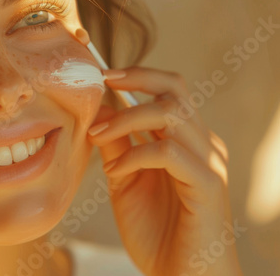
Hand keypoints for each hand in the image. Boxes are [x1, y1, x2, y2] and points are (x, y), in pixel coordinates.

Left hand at [87, 66, 242, 275]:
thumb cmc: (156, 231)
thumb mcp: (126, 180)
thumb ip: (117, 145)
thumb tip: (100, 111)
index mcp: (184, 140)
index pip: (168, 91)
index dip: (137, 75)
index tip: (102, 74)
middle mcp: (201, 144)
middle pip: (176, 90)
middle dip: (137, 79)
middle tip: (104, 82)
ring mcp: (207, 163)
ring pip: (172, 114)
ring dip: (127, 119)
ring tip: (98, 136)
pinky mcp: (207, 185)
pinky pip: (169, 153)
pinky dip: (136, 155)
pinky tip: (116, 171)